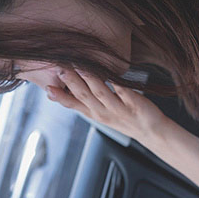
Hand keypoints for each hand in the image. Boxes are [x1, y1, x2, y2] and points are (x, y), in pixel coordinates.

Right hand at [46, 68, 167, 144]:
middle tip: (60, 68)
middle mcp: (103, 112)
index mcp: (93, 113)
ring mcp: (118, 109)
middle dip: (71, 83)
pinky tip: (110, 73)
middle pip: (84, 96)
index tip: (47, 86)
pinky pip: (124, 91)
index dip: (59, 97)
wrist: (150, 130)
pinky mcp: (134, 103)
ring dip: (90, 80)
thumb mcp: (98, 112)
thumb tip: (58, 90)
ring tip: (80, 67)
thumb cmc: (123, 118)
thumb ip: (81, 101)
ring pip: (101, 93)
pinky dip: (117, 83)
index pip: (72, 104)